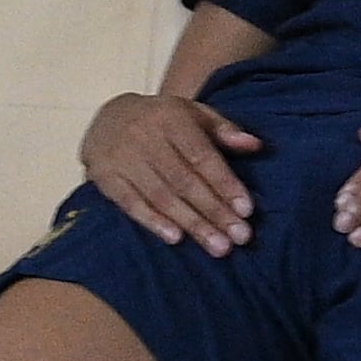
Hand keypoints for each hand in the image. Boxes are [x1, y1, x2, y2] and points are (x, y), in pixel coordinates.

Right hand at [82, 90, 262, 251]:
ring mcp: (122, 158)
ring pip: (161, 195)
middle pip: (184, 180)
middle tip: (239, 237)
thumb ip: (224, 130)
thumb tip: (255, 145)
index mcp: (172, 118)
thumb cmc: (163, 121)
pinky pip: (130, 202)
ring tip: (217, 246)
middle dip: (214, 211)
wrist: (109, 117)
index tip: (246, 210)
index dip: (225, 183)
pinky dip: (152, 221)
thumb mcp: (194, 115)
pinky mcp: (105, 177)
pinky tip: (175, 238)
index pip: (202, 156)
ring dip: (191, 223)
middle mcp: (145, 137)